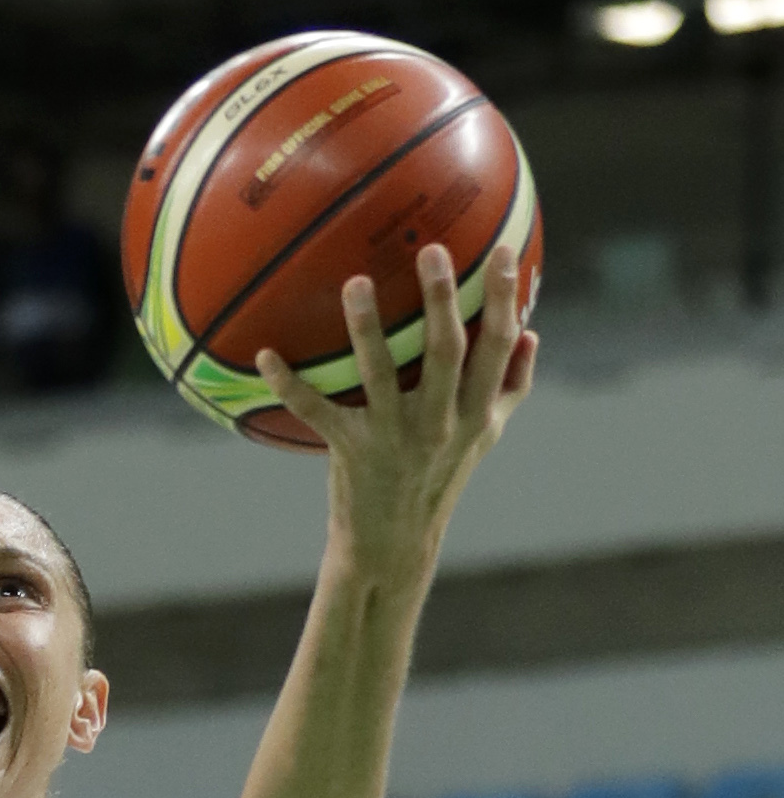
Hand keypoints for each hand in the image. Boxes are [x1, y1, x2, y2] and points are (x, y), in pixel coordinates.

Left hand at [257, 244, 534, 577]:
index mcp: (475, 412)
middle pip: (446, 351)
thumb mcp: (484, 437)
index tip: (501, 251)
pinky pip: (317, 412)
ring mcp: (393, 437)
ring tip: (356, 282)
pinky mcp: (351, 452)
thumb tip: (531, 332)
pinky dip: (289, 384)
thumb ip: (510, 387)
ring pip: (381, 374)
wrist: (393, 547)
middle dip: (441, 300)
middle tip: (431, 249)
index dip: (503, 298)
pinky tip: (265, 355)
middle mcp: (438, 423)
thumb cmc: (440, 479)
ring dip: (366, 328)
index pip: (498, 347)